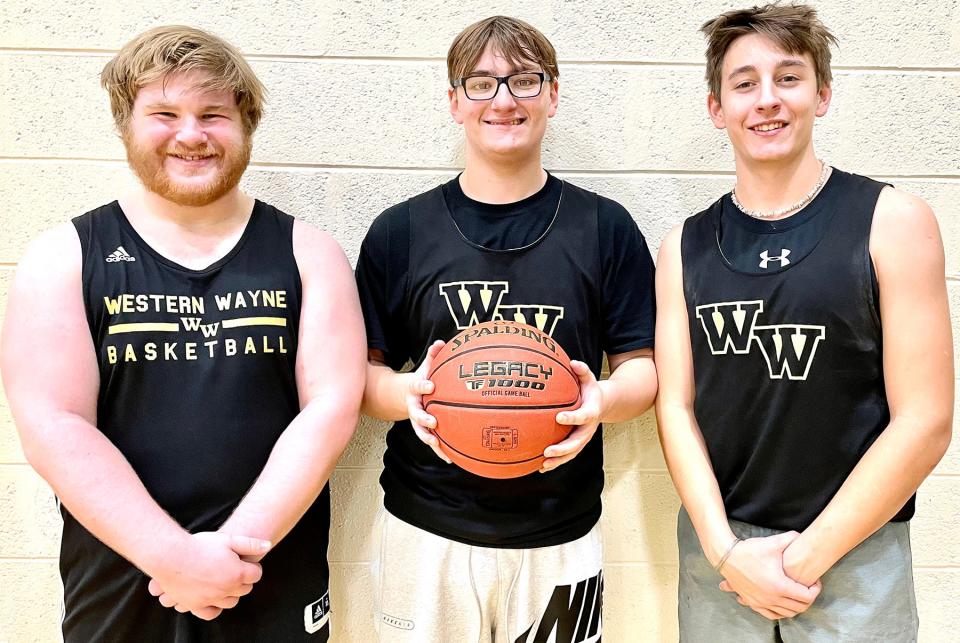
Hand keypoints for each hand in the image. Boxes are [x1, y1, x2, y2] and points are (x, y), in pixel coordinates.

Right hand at [147, 532, 270, 619]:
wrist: (171, 556)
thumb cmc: (200, 545)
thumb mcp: (228, 539)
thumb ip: (250, 544)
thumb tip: (268, 545)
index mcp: (238, 574)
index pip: (256, 575)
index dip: (253, 567)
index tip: (247, 563)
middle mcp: (226, 590)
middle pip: (245, 589)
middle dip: (244, 580)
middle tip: (236, 571)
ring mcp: (211, 599)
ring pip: (230, 602)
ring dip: (231, 593)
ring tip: (225, 581)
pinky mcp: (195, 605)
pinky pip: (211, 613)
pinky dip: (215, 607)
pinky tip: (214, 597)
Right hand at [405, 340, 450, 463]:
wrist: (404, 395)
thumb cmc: (423, 379)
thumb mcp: (426, 366)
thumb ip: (434, 355)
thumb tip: (442, 342)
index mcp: (414, 389)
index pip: (417, 386)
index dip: (422, 386)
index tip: (430, 386)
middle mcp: (414, 406)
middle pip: (416, 413)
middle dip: (424, 418)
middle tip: (433, 421)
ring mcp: (417, 420)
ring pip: (421, 431)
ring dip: (429, 438)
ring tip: (438, 444)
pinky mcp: (423, 430)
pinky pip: (431, 441)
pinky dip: (439, 450)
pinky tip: (450, 459)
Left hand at [542, 361, 601, 471]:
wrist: (603, 405)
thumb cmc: (590, 390)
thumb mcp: (589, 379)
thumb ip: (582, 371)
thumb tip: (573, 362)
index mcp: (591, 412)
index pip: (582, 416)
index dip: (572, 418)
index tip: (558, 417)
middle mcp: (588, 429)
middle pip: (577, 442)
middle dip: (563, 448)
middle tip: (547, 451)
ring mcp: (583, 439)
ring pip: (572, 453)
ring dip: (558, 461)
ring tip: (543, 465)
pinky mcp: (577, 444)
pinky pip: (567, 456)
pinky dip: (556, 462)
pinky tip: (541, 468)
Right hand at [717, 531, 821, 619]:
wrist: (726, 557)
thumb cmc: (749, 550)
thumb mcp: (773, 543)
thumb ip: (791, 538)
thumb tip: (803, 536)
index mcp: (779, 586)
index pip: (807, 597)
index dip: (816, 589)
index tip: (815, 581)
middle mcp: (771, 598)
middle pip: (800, 608)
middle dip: (809, 599)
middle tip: (809, 588)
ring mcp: (761, 603)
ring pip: (787, 614)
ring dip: (796, 607)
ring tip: (798, 595)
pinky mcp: (753, 603)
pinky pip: (772, 615)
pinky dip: (781, 612)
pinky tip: (782, 604)